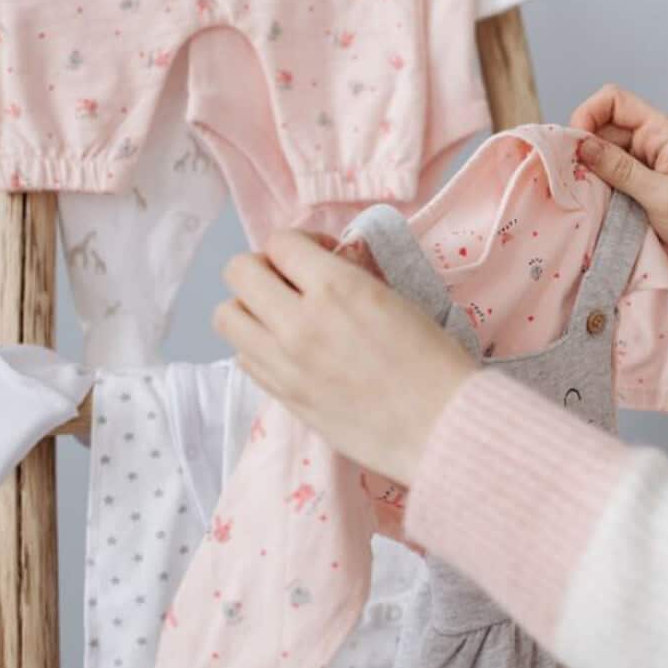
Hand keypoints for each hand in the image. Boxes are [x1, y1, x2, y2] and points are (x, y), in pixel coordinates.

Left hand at [213, 230, 478, 483]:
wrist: (440, 426)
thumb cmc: (433, 360)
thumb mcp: (395, 298)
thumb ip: (348, 277)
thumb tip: (323, 266)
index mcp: (336, 288)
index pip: (280, 242)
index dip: (299, 244)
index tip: (320, 257)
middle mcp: (298, 322)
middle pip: (239, 273)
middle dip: (264, 269)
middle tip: (292, 284)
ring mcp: (284, 363)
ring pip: (227, 317)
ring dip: (250, 308)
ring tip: (282, 319)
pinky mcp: (283, 397)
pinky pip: (244, 358)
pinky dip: (258, 347)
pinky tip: (289, 352)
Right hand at [570, 84, 667, 291]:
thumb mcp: (661, 195)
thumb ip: (620, 169)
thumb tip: (581, 144)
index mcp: (662, 131)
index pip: (614, 101)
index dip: (588, 114)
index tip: (574, 148)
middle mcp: (651, 142)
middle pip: (602, 129)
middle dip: (584, 149)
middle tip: (573, 180)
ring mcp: (645, 166)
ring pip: (602, 156)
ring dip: (590, 173)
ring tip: (584, 197)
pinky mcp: (640, 189)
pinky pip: (609, 179)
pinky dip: (598, 190)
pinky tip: (594, 206)